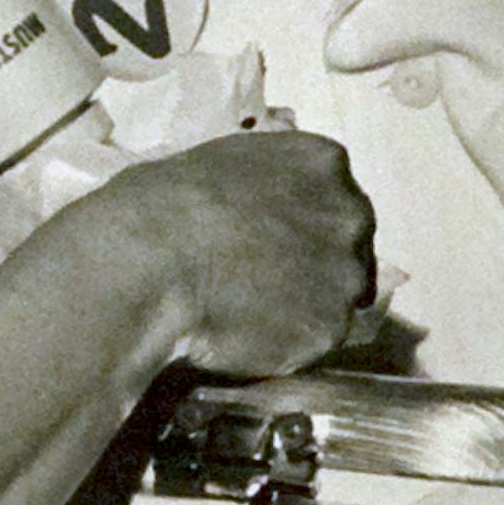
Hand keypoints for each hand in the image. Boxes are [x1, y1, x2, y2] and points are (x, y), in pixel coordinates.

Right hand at [87, 131, 376, 380]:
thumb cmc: (164, 205)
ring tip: (246, 310)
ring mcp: (344, 274)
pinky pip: (314, 340)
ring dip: (303, 307)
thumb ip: (266, 184)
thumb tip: (261, 209)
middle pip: (352, 247)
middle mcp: (350, 214)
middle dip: (317, 266)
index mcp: (325, 162)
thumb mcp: (224, 163)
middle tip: (267, 281)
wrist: (151, 263)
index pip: (338, 197)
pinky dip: (286, 343)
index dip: (307, 225)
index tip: (279, 242)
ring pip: (337, 299)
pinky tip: (242, 331)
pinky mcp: (329, 329)